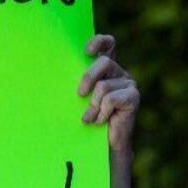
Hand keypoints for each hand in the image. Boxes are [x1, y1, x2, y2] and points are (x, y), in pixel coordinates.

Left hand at [79, 34, 139, 151]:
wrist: (104, 145)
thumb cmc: (87, 118)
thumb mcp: (79, 97)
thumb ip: (77, 83)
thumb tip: (54, 70)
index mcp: (105, 68)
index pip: (108, 44)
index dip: (99, 42)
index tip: (87, 52)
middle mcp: (118, 72)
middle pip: (103, 62)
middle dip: (88, 77)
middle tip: (79, 94)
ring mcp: (128, 84)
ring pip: (104, 85)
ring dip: (93, 105)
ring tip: (89, 118)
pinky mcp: (133, 97)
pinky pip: (111, 99)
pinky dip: (101, 112)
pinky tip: (100, 121)